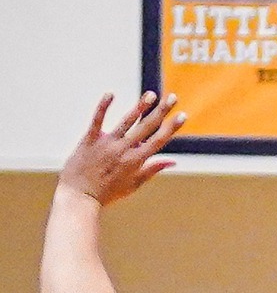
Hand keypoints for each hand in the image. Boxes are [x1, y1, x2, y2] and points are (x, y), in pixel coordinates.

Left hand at [59, 92, 182, 206]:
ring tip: (151, 94)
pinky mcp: (90, 140)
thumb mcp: (133, 184)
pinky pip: (97, 120)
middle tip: (172, 97)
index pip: (159, 140)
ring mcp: (107, 143)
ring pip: (126, 121)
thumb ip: (152, 170)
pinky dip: (104, 106)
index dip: (171, 127)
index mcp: (136, 161)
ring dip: (140, 106)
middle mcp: (124, 150)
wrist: (79, 198)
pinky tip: (110, 94)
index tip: (181, 115)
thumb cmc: (106, 193)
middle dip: (161, 111)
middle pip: (146, 126)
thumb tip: (172, 162)